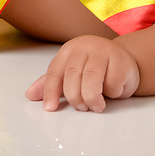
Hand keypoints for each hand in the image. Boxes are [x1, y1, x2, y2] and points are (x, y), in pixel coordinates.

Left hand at [25, 35, 139, 112]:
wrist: (124, 59)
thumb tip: (29, 94)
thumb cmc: (94, 68)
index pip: (55, 71)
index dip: (50, 91)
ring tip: (95, 106)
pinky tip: (113, 91)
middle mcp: (85, 47)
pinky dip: (112, 93)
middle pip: (72, 75)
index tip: (50, 108)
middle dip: (75, 97)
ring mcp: (104, 51)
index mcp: (69, 50)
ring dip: (92, 98)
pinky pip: (112, 83)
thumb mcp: (71, 73)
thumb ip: (52, 83)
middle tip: (81, 108)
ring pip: (91, 79)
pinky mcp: (121, 60)